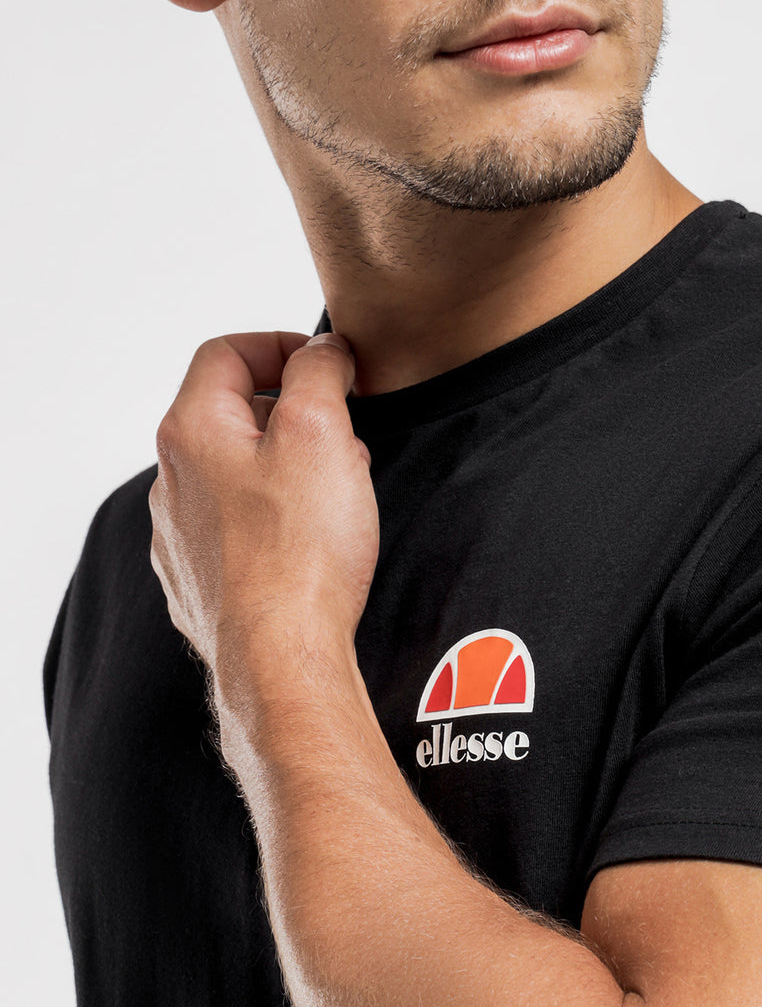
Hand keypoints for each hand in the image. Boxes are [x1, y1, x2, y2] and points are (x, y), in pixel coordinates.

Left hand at [148, 330, 377, 699]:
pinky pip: (235, 534)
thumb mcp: (322, 432)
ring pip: (233, 478)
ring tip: (335, 497)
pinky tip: (308, 549)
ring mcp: (179, 538)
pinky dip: (272, 525)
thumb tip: (320, 353)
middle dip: (292, 415)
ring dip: (284, 472)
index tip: (329, 369)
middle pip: (229, 417)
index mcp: (191, 431)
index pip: (226, 352)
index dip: (282, 346)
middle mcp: (172, 482)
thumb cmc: (300, 553)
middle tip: (345, 436)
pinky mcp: (199, 586)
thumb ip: (318, 373)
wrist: (280, 659)